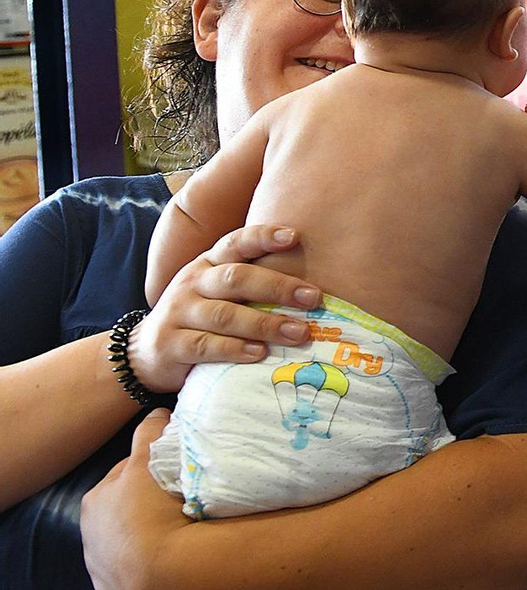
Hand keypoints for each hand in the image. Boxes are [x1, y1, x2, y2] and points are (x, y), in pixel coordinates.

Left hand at [80, 409, 186, 589]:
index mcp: (95, 500)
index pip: (124, 476)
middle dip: (146, 505)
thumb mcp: (149, 461)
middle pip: (124, 510)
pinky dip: (149, 564)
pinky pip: (135, 572)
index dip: (149, 471)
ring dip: (149, 536)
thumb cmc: (152, 510)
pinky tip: (170, 558)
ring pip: (128, 542)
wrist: (162, 574)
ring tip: (179, 530)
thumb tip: (156, 412)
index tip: (172, 473)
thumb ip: (150, 432)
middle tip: (179, 500)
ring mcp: (101, 567)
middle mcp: (90, 535)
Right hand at [129, 226, 321, 394]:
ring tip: (298, 333)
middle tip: (314, 298)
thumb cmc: (202, 315)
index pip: (236, 242)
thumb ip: (255, 283)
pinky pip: (204, 345)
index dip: (263, 236)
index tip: (294, 236)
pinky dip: (234, 349)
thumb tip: (316, 286)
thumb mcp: (221, 292)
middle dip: (278, 287)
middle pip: (236, 278)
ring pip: (224, 314)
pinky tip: (259, 354)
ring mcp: (179, 313)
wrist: (147, 350)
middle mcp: (193, 283)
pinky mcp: (171, 344)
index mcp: (209, 263)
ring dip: (264, 324)